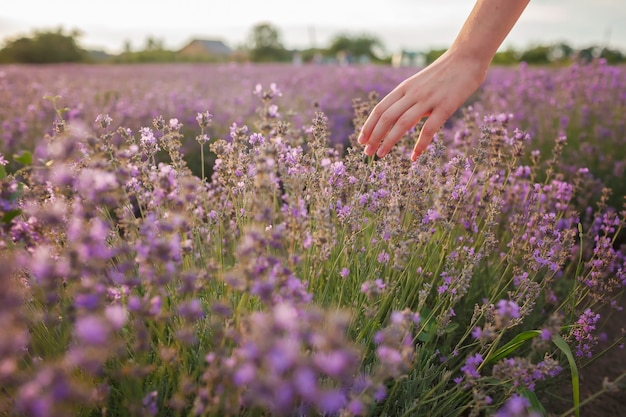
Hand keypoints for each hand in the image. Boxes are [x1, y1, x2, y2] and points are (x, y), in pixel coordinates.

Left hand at [357, 51, 487, 161]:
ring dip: (389, 141)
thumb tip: (398, 118)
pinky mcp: (446, 106)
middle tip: (367, 152)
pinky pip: (429, 129)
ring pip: (402, 123)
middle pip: (387, 117)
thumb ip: (408, 98)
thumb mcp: (419, 83)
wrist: (467, 57)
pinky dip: (420, 144)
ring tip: (380, 155)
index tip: (361, 140)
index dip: (369, 126)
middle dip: (374, 136)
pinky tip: (414, 157)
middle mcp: (413, 93)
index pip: (380, 108)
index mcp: (404, 88)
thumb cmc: (444, 73)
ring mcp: (428, 99)